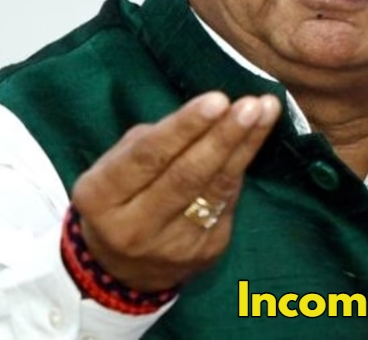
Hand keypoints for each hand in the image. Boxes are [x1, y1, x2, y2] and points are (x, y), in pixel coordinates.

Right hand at [70, 91, 281, 291]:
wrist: (121, 268)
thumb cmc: (118, 197)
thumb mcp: (114, 165)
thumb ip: (152, 140)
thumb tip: (204, 115)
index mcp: (100, 198)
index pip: (148, 156)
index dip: (185, 127)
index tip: (217, 100)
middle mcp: (134, 227)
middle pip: (186, 176)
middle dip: (223, 137)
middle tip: (251, 105)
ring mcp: (172, 246)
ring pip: (215, 190)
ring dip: (245, 147)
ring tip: (267, 111)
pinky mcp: (205, 253)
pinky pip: (227, 202)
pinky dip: (241, 168)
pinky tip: (255, 140)